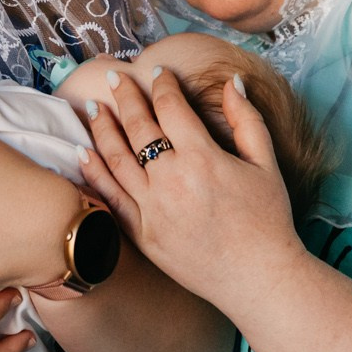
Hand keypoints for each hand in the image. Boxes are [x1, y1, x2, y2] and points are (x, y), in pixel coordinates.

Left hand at [78, 67, 303, 318]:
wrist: (258, 278)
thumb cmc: (268, 221)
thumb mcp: (266, 164)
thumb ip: (247, 120)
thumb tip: (234, 83)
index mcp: (203, 158)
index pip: (171, 108)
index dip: (163, 85)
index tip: (158, 73)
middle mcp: (171, 180)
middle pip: (138, 126)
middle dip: (124, 96)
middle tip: (112, 77)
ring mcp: (152, 209)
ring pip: (116, 158)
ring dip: (102, 128)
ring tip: (93, 108)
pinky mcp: (142, 234)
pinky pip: (110, 197)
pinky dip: (94, 172)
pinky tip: (83, 153)